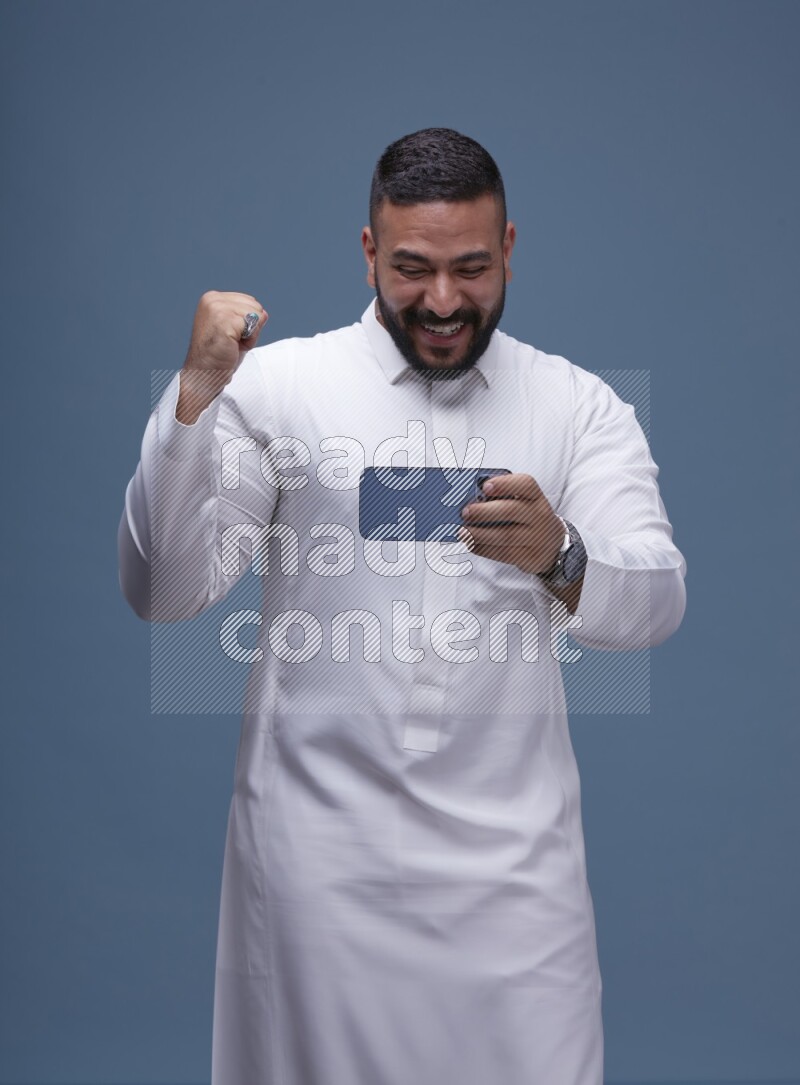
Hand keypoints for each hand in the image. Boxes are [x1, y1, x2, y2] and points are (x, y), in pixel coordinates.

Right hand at [177, 291, 267, 423]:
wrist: (204, 374)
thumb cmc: (219, 355)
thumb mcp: (236, 331)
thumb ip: (249, 319)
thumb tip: (264, 313)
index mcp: (213, 298)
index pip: (249, 301)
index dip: (247, 322)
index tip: (230, 335)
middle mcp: (213, 299)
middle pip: (255, 306)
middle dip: (250, 327)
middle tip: (232, 342)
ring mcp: (217, 308)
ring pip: (256, 315)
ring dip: (250, 335)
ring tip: (231, 344)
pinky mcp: (224, 320)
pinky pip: (253, 326)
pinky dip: (249, 341)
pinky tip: (233, 347)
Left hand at [459, 472, 564, 575]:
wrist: (551, 545)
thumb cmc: (527, 518)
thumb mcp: (522, 504)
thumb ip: (500, 499)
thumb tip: (469, 501)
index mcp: (536, 497)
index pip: (525, 484)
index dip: (505, 484)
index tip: (485, 486)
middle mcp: (540, 515)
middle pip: (511, 510)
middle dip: (484, 511)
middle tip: (465, 512)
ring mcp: (537, 538)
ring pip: (505, 536)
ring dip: (480, 534)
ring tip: (463, 532)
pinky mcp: (531, 557)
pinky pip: (504, 554)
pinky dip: (484, 549)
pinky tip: (472, 544)